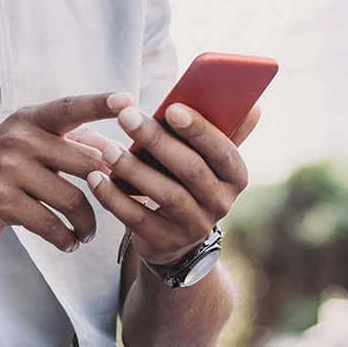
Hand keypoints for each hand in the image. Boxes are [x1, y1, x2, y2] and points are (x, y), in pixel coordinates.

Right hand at [0, 92, 126, 251]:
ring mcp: (8, 170)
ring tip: (87, 232)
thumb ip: (68, 143)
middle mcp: (18, 139)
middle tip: (118, 202)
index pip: (71, 108)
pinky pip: (50, 224)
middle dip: (108, 187)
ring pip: (72, 199)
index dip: (100, 104)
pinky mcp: (1, 201)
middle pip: (85, 163)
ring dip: (86, 222)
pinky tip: (68, 243)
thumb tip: (116, 148)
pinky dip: (65, 238)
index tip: (129, 100)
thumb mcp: (26, 145)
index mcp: (28, 120)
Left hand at [76, 101, 261, 264]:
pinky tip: (95, 178)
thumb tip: (252, 105)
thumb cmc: (188, 178)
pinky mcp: (164, 242)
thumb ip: (223, 130)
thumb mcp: (207, 157)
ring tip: (107, 149)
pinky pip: (136, 217)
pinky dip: (113, 197)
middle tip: (127, 117)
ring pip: (164, 194)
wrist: (175, 236)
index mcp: (235, 176)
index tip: (171, 108)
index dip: (199, 130)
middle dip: (157, 141)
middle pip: (190, 170)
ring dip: (133, 169)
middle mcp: (221, 203)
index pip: (223, 151)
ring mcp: (193, 226)